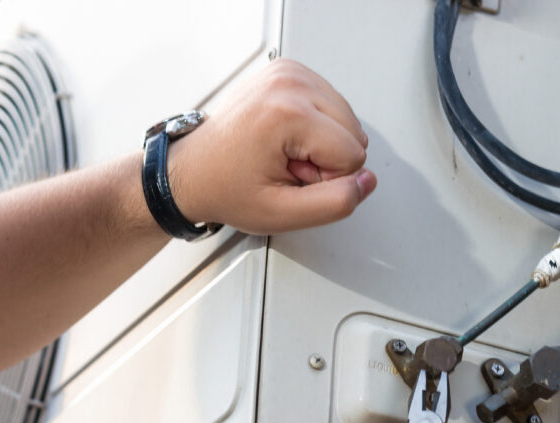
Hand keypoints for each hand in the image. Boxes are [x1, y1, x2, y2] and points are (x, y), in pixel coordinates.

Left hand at [168, 59, 376, 234]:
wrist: (193, 170)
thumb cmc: (226, 187)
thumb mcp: (282, 213)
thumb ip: (335, 203)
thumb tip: (366, 182)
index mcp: (287, 112)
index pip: (353, 155)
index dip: (326, 179)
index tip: (290, 177)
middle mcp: (289, 83)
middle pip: (354, 133)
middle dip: (325, 159)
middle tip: (285, 166)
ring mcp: (289, 72)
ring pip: (347, 119)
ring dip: (320, 143)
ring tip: (282, 153)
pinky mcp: (290, 71)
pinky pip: (332, 104)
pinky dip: (314, 126)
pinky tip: (284, 137)